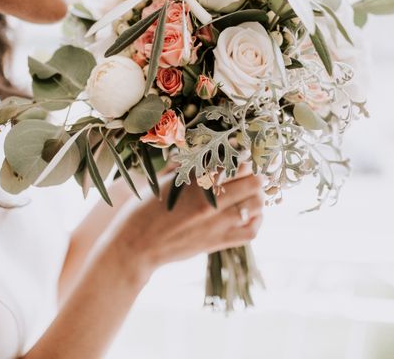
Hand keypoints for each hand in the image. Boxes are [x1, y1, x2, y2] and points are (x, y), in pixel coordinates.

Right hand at [113, 164, 264, 277]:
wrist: (135, 247)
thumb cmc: (142, 210)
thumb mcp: (162, 180)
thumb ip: (184, 164)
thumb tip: (200, 147)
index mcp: (196, 181)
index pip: (235, 161)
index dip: (242, 155)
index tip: (242, 154)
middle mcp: (211, 201)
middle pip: (253, 180)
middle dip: (254, 173)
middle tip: (250, 171)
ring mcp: (217, 223)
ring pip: (257, 204)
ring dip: (258, 194)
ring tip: (251, 191)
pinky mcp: (219, 242)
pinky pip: (252, 231)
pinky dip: (256, 220)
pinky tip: (250, 213)